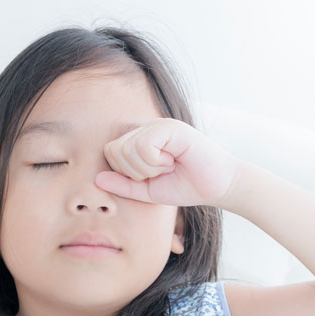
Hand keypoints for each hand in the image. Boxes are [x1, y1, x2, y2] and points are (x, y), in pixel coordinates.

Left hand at [95, 118, 241, 208]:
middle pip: (114, 150)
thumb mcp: (148, 191)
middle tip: (160, 172)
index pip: (110, 153)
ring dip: (148, 167)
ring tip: (168, 166)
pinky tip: (173, 160)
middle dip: (135, 172)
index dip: (126, 172)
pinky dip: (156, 162)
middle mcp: (146, 128)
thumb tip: (97, 179)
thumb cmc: (186, 186)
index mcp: (139, 139)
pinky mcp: (170, 126)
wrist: (217, 187)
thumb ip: (124, 185)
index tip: (151, 176)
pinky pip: (143, 145)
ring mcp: (158, 124)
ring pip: (127, 148)